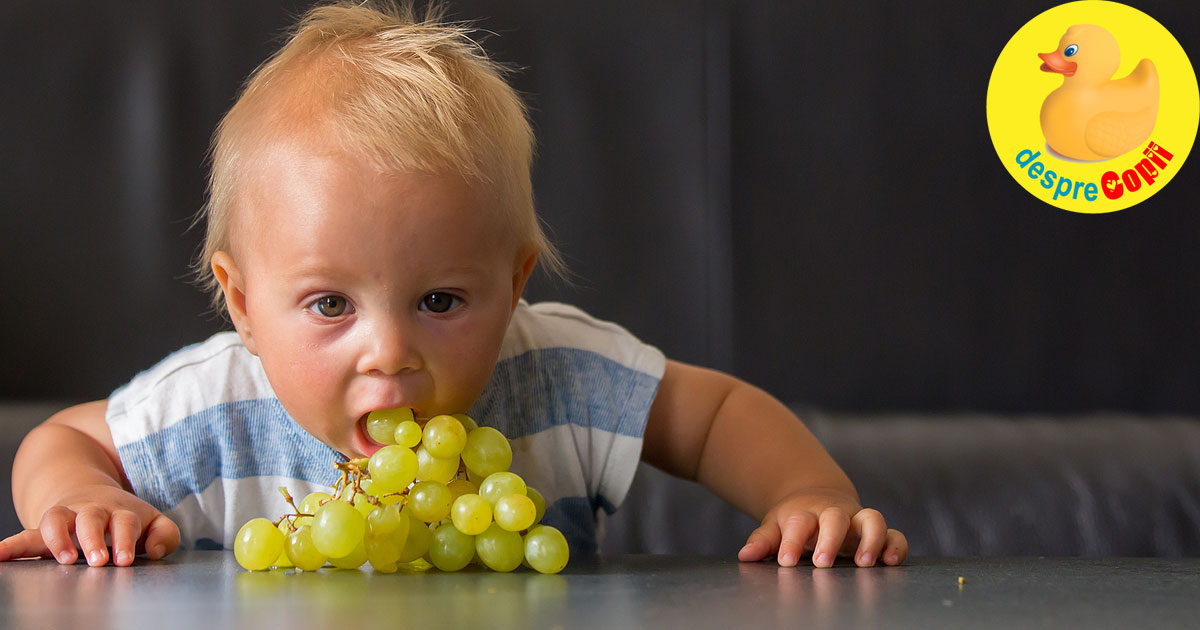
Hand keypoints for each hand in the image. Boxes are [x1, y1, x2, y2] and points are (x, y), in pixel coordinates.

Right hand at [0, 485, 179, 566]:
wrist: (96, 495)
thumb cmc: (128, 519)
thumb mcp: (153, 522)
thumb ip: (164, 535)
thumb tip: (155, 551)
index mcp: (121, 512)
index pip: (124, 522)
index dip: (124, 539)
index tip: (123, 560)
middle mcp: (92, 511)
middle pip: (91, 518)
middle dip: (93, 539)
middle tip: (98, 561)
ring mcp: (68, 517)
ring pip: (57, 519)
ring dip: (57, 538)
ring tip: (63, 559)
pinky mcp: (46, 529)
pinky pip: (26, 534)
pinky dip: (11, 545)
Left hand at [738, 489, 906, 567]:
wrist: (817, 498)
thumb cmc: (795, 520)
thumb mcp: (775, 527)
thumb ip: (763, 541)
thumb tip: (745, 556)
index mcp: (807, 513)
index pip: (799, 523)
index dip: (791, 542)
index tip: (785, 561)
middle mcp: (835, 514)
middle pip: (835, 518)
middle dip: (830, 539)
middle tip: (821, 563)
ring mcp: (858, 521)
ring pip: (872, 519)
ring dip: (870, 539)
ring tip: (863, 563)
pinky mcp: (878, 532)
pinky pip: (894, 534)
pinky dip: (896, 545)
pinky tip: (891, 561)